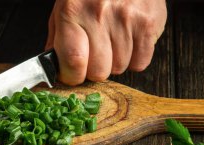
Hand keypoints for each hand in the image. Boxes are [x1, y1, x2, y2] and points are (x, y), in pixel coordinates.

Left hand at [46, 0, 166, 84]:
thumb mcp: (63, 9)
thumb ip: (56, 40)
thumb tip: (55, 70)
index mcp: (72, 12)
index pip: (73, 61)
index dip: (72, 76)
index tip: (73, 74)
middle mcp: (99, 15)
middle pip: (98, 71)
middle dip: (95, 69)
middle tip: (94, 54)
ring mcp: (126, 19)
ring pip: (120, 68)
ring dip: (115, 62)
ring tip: (112, 41)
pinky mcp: (148, 23)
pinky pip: (140, 63)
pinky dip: (134, 59)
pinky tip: (128, 42)